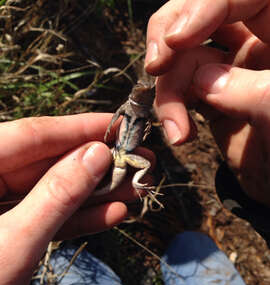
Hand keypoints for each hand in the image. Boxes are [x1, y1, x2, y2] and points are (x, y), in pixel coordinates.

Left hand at [0, 114, 153, 284]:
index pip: (30, 136)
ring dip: (96, 192)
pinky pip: (50, 219)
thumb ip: (56, 197)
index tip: (119, 125)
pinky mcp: (12, 232)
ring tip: (136, 187)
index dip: (78, 129)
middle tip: (139, 160)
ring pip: (53, 191)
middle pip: (47, 163)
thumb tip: (98, 155)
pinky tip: (114, 214)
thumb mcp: (14, 244)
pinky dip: (81, 218)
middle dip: (96, 163)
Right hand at [146, 0, 269, 205]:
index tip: (177, 39)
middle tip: (155, 64)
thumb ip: (250, 91)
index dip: (203, 6)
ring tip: (176, 132)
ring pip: (183, 57)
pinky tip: (180, 136)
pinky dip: (171, 110)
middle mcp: (257, 40)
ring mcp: (232, 69)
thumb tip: (203, 80)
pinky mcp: (213, 97)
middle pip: (200, 13)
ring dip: (168, 92)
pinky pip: (180, 89)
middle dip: (170, 36)